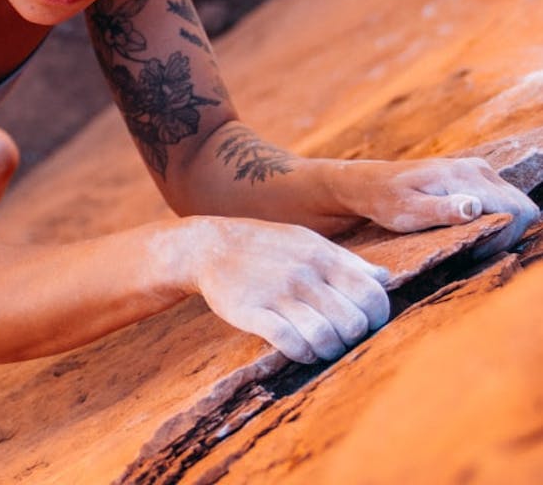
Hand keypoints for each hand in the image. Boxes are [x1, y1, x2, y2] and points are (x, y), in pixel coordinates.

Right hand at [187, 216, 390, 363]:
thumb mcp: (308, 242)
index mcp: (323, 256)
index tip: (364, 324)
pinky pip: (289, 343)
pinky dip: (301, 353)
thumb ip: (348, 262)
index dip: (377, 317)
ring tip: (320, 347)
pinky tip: (300, 350)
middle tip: (339, 338)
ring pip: (324, 337)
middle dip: (351, 338)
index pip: (373, 295)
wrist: (210, 246)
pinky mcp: (252, 311)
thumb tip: (385, 278)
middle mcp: (304, 274)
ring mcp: (277, 293)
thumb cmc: (266, 245)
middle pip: (352, 323)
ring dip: (328, 350)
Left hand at [330, 156, 538, 255]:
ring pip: (515, 206)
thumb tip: (473, 208)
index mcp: (465, 177)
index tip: (476, 254)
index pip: (514, 211)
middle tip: (475, 253)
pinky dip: (496, 222)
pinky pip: (503, 202)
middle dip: (507, 236)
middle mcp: (478, 169)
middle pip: (522, 208)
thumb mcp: (408, 212)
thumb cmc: (386, 201)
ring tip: (470, 245)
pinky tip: (469, 234)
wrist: (371, 184)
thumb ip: (441, 211)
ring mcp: (479, 171)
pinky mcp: (475, 178)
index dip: (504, 238)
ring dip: (502, 230)